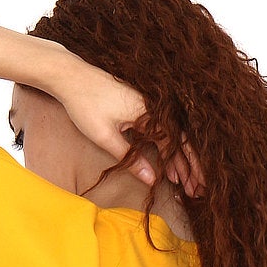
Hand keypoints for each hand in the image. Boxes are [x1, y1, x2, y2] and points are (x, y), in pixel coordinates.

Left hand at [51, 53, 204, 196]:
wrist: (70, 77)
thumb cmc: (84, 104)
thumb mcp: (105, 136)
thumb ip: (130, 159)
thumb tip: (151, 180)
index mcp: (149, 110)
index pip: (178, 142)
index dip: (189, 166)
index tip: (196, 185)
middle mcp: (153, 106)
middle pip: (180, 140)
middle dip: (189, 166)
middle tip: (197, 189)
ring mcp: (147, 105)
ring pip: (171, 137)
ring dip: (178, 160)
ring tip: (184, 183)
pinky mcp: (139, 107)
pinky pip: (159, 130)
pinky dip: (165, 148)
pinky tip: (167, 166)